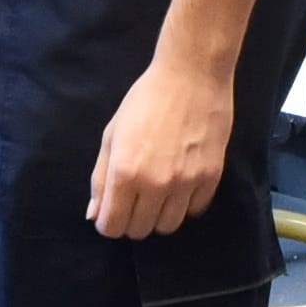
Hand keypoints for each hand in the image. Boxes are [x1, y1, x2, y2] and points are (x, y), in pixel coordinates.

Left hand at [90, 54, 230, 240]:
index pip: (112, 226)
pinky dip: (184, 205)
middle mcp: (155, 184)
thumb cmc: (145, 100)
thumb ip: (101, 178)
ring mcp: (186, 183)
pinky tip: (180, 185)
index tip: (113, 210)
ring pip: (168, 227)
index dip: (108, 222)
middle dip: (131, 220)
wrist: (191, 75)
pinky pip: (194, 211)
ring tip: (158, 194)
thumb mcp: (112, 135)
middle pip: (139, 230)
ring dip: (158, 215)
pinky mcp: (211, 177)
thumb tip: (94, 215)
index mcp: (125, 173)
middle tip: (135, 198)